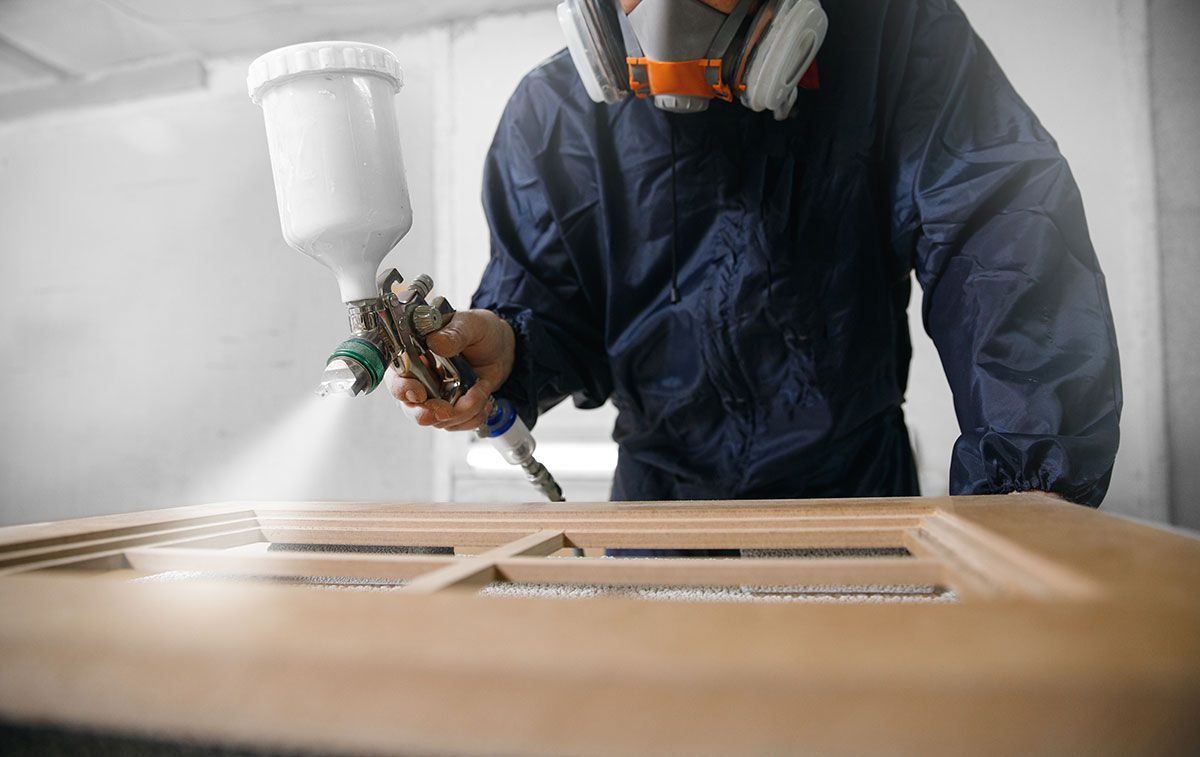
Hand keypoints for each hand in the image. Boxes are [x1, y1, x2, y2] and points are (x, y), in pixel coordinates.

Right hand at [384, 309, 514, 431]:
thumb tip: (437, 342)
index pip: (396, 376)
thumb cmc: (480, 331)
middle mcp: (420, 378)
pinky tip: (483, 399)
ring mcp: (435, 396)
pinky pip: (457, 424)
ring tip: (479, 392)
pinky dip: (473, 416)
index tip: (418, 393)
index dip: (402, 389)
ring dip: (461, 412)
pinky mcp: (452, 408)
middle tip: (447, 410)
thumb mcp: (470, 325)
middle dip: (427, 413)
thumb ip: (454, 333)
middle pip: (410, 407)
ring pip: (436, 419)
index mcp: (414, 353)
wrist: (501, 348)